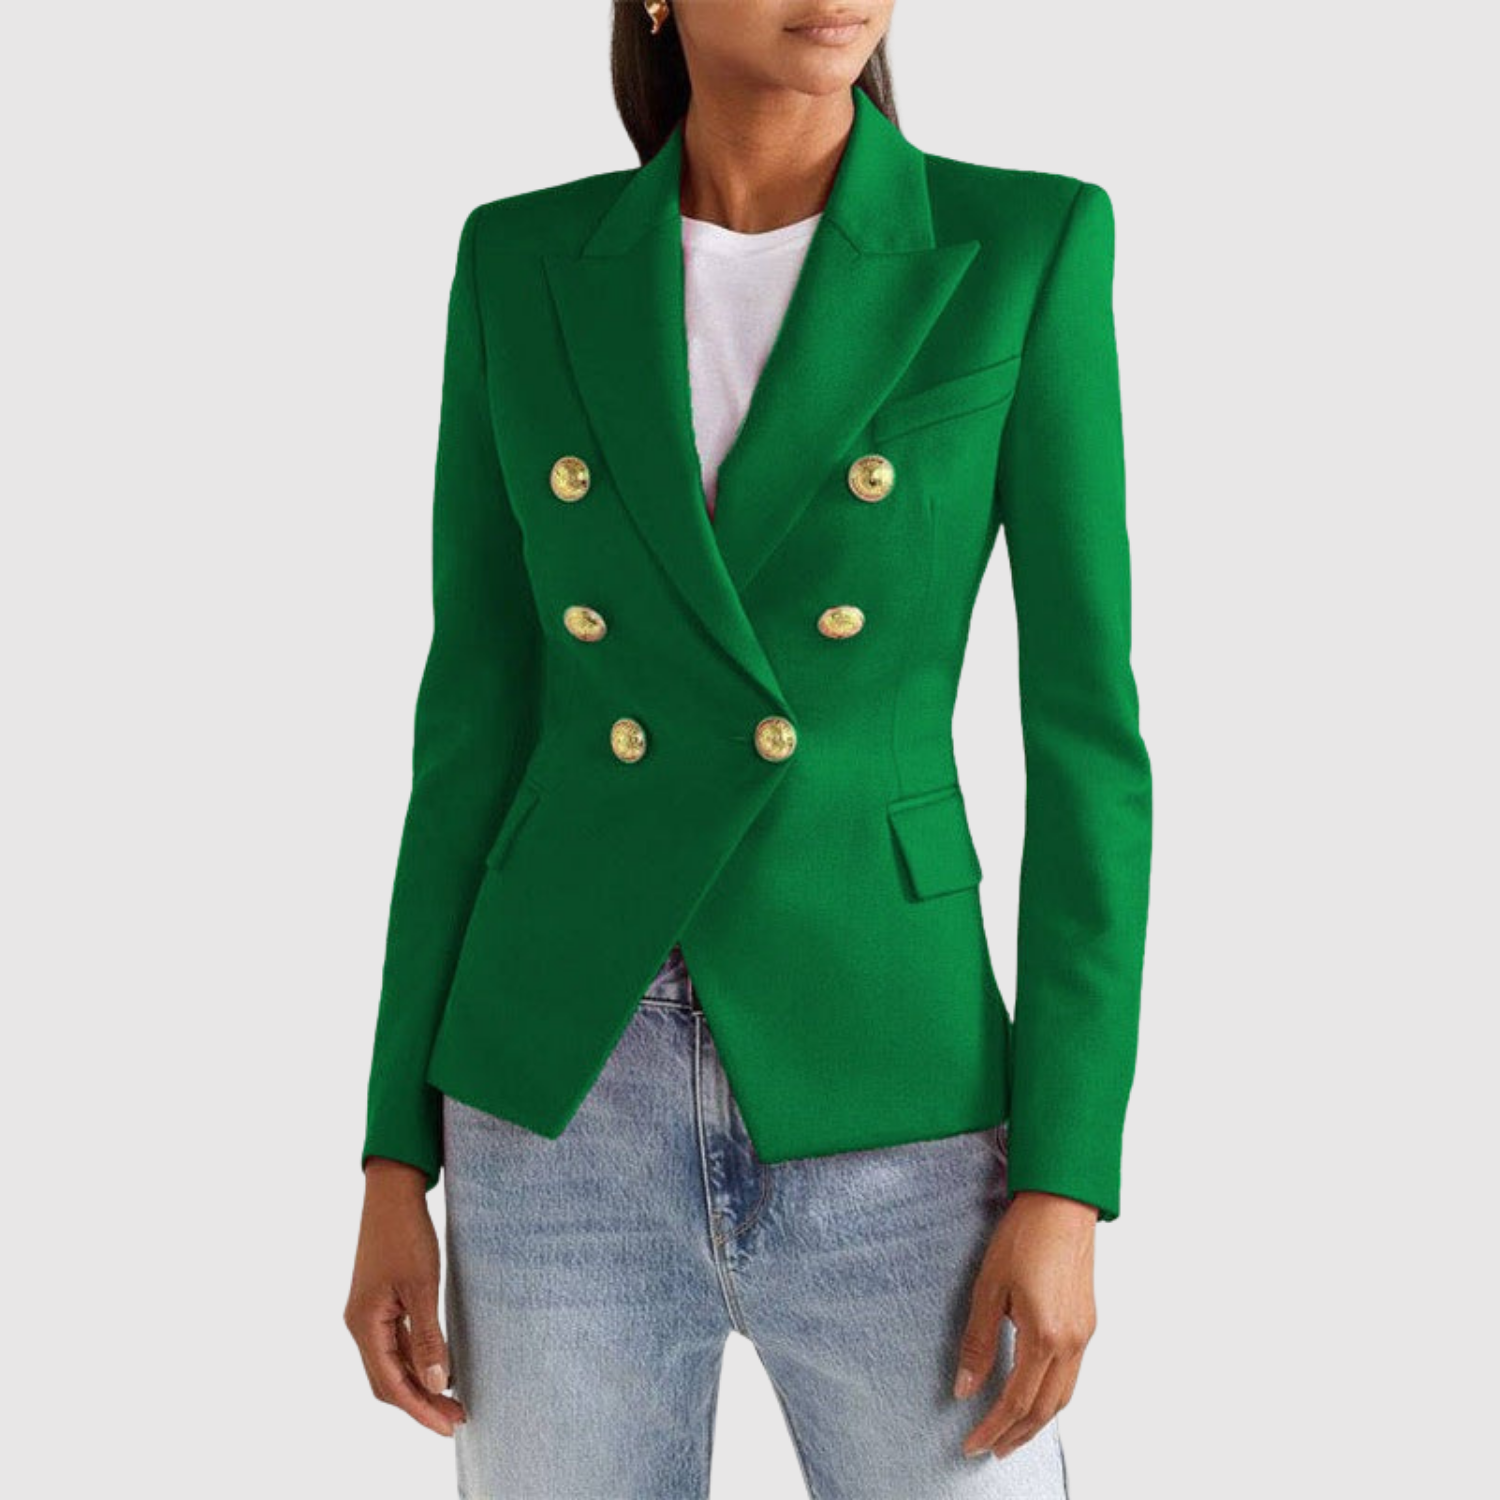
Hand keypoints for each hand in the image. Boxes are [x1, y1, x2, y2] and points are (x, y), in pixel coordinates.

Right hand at [344, 1158, 467, 1436]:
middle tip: (457, 1417)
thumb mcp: (422, 1285)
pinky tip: (440, 1365)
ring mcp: (368, 1314)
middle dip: (421, 1403)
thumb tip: (437, 1382)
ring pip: (391, 1363)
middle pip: (388, 1381)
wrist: (393, 1191)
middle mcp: (360, 1324)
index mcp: (364, 1324)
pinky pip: (395, 1343)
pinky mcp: (380, 1302)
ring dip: (420, 1383)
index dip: (419, 1409)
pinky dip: (416, 1360)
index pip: (391, 1384)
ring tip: (453, 1400)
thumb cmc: (406, 1233)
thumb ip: (427, 1336)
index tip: (448, 1426)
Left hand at [952, 1188, 1098, 1460]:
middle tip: (990, 1449)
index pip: (1016, 1400)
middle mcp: (1071, 1342)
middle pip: (1045, 1409)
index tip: (972, 1443)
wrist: (1062, 1202)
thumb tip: (964, 1387)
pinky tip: (1034, 1392)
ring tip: (1011, 1432)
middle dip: (1017, 1435)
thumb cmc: (1024, 1236)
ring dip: (1036, 1420)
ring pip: (1064, 1396)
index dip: (992, 1427)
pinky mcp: (1087, 1322)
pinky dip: (1051, 1396)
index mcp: (1045, 1337)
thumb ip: (978, 1341)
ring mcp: (1084, 1333)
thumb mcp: (989, 1287)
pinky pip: (1072, 1375)